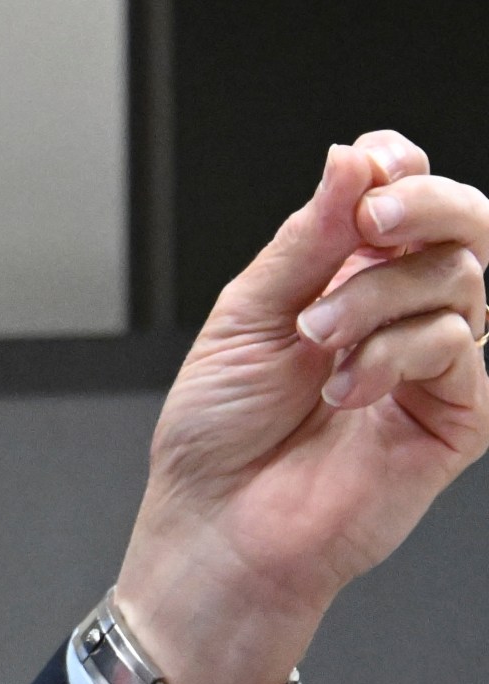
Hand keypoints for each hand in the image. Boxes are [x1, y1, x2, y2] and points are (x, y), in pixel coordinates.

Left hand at [115, 132, 488, 683]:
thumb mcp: (247, 313)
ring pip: (462, 278)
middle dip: (422, 206)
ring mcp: (436, 362)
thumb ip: (306, 241)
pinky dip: (395, 355)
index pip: (403, 195)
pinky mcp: (460, 417)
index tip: (374, 165)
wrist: (218, 521)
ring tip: (316, 340)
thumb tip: (350, 162)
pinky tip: (347, 391)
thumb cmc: (219, 429)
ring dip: (377, 296)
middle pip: (464, 224)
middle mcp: (399, 310)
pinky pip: (459, 348)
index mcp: (344, 275)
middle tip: (370, 224)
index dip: (400, 168)